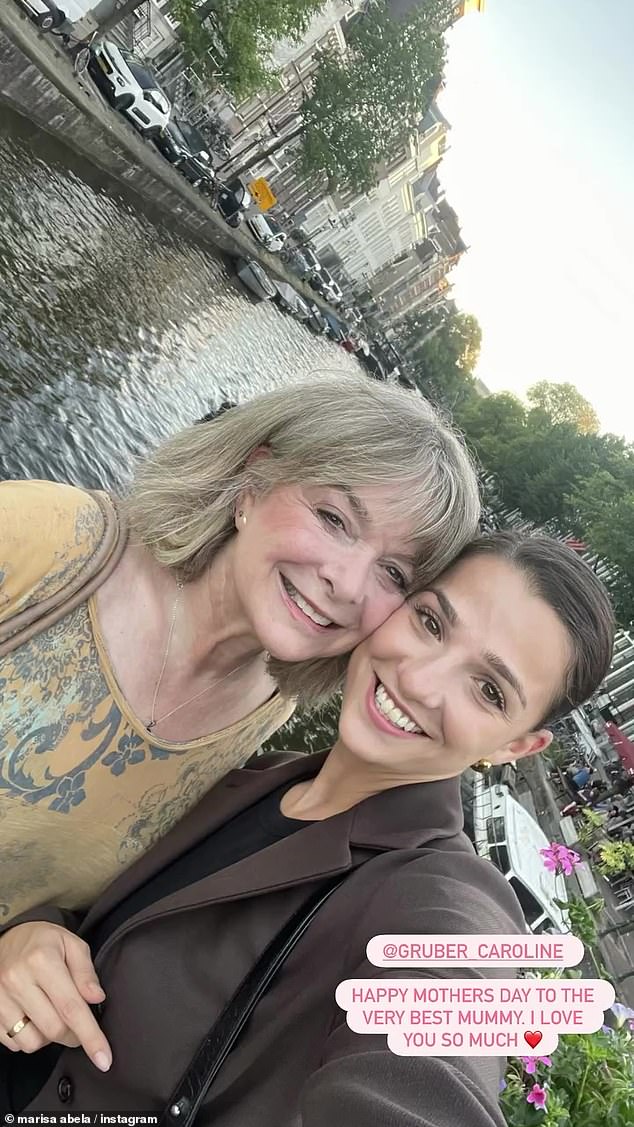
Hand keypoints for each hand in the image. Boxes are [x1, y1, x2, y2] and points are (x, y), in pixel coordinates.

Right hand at [0, 922, 111, 1070]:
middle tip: (78, 1023)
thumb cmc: (44, 942)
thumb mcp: (71, 944)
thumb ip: (86, 972)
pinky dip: (29, 1038)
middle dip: (73, 1035)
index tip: (104, 1058)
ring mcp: (0, 998)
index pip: (71, 1008)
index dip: (90, 1036)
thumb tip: (96, 998)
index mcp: (42, 961)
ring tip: (52, 1015)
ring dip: (49, 1037)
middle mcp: (17, 980)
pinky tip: (34, 1018)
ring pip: (32, 1042)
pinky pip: (14, 1044)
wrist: (9, 937)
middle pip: (53, 1029)